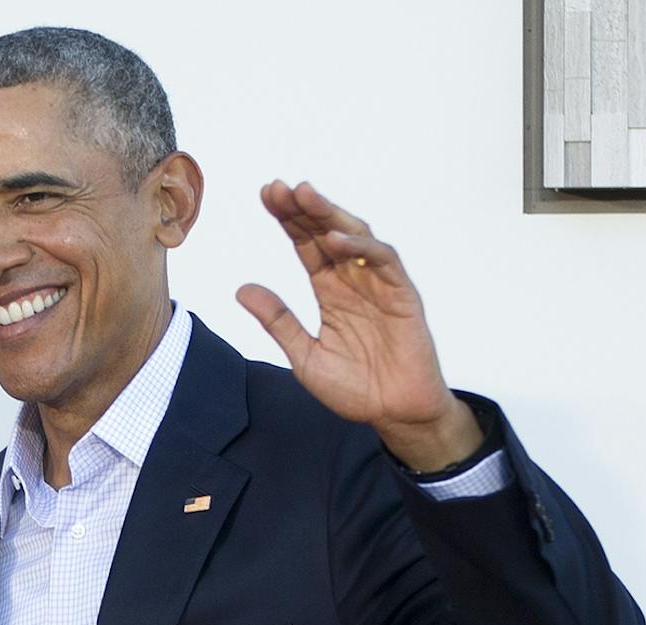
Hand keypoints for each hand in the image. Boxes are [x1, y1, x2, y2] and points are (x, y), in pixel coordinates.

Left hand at [235, 180, 482, 471]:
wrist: (394, 413)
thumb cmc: (356, 388)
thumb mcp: (305, 357)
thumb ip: (278, 322)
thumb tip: (243, 290)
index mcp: (330, 291)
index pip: (306, 245)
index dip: (287, 220)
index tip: (266, 195)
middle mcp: (354, 280)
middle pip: (326, 234)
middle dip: (302, 209)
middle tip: (277, 188)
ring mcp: (380, 284)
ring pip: (355, 238)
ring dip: (330, 216)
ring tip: (303, 197)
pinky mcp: (403, 295)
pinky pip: (384, 263)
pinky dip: (361, 249)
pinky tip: (336, 241)